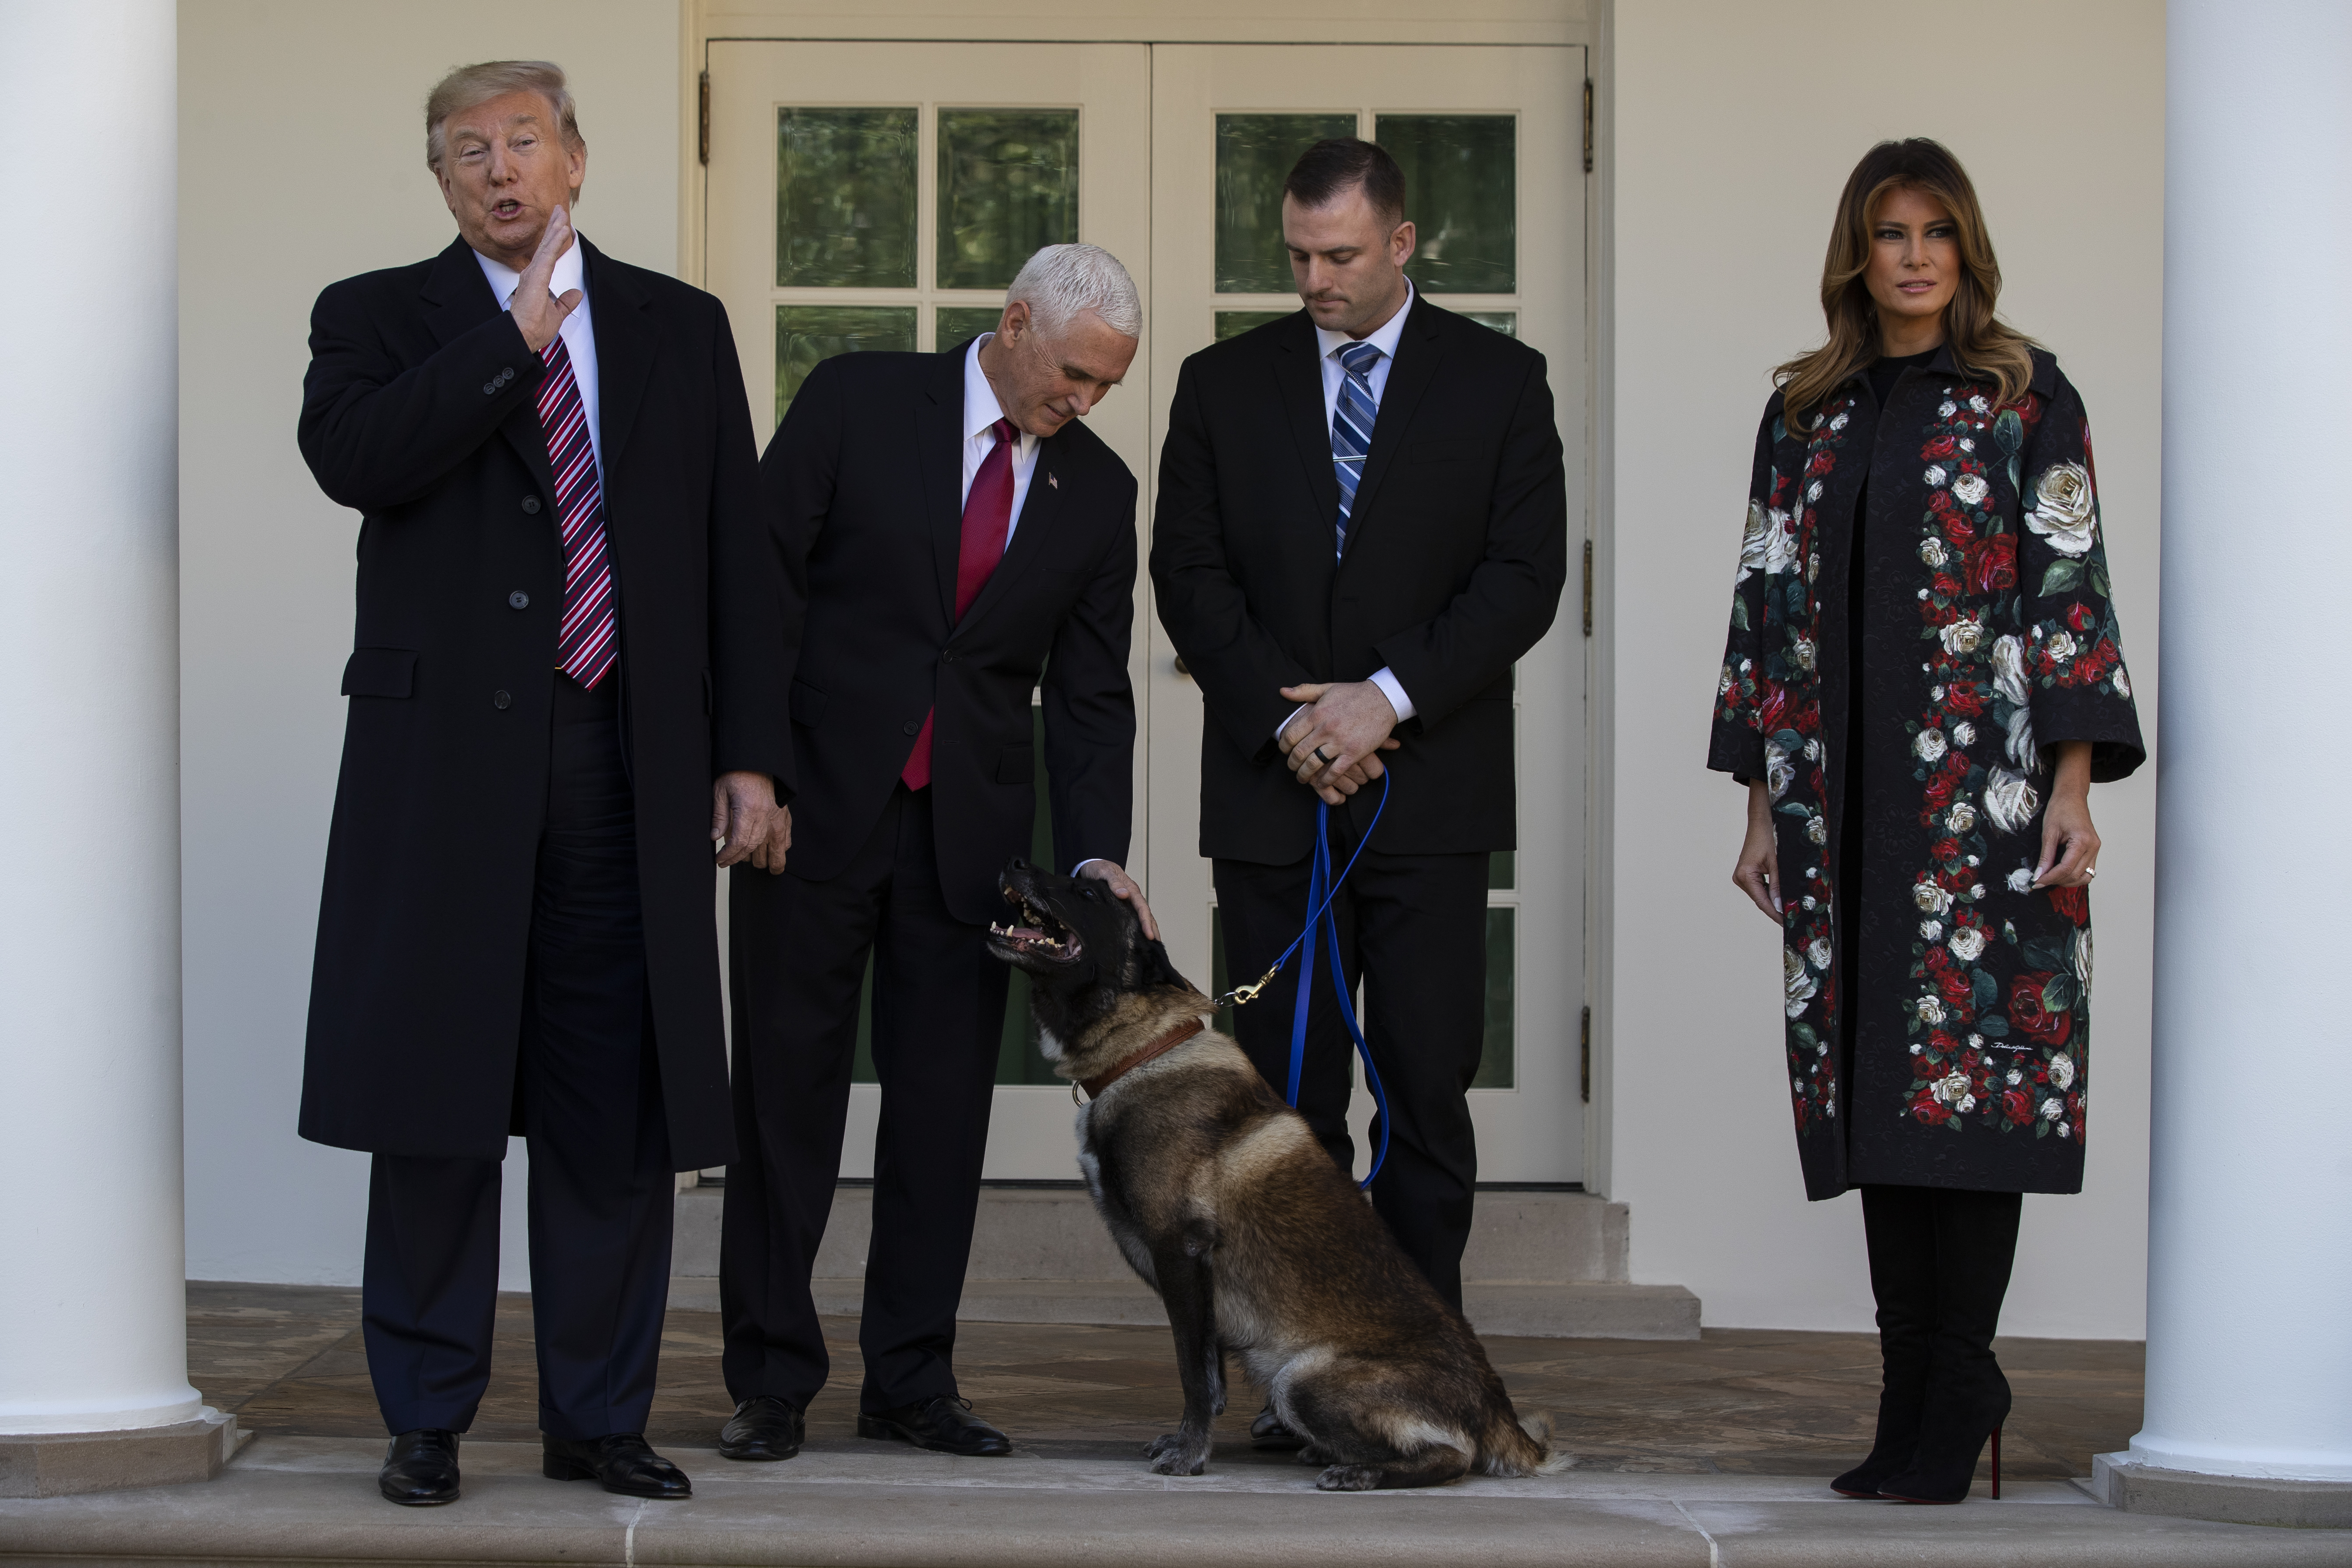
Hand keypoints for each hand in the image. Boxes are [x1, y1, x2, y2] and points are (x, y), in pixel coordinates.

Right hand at [512, 204, 582, 353]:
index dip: (554, 239)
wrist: (523, 336)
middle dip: (554, 226)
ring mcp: (533, 273)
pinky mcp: (536, 276)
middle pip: (546, 245)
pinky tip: (563, 228)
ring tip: (563, 213)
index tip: (560, 225)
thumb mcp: (556, 314)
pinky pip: (549, 254)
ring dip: (556, 228)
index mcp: (537, 279)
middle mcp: (533, 272)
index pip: (547, 254)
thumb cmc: (534, 328)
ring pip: (547, 245)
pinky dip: (556, 240)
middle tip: (560, 209)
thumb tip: (577, 293)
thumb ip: (565, 302)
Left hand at [712, 772, 788, 872]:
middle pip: (754, 848)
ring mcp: (777, 818)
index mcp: (749, 810)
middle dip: (740, 859)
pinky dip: (780, 849)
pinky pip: (786, 839)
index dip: (729, 855)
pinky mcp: (784, 816)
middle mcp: (765, 816)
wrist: (759, 761)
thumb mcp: (721, 791)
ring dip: (767, 861)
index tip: (720, 859)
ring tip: (759, 867)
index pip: (739, 842)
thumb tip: (715, 837)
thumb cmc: (739, 773)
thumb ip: (719, 816)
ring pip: (775, 848)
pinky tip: (774, 853)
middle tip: (729, 862)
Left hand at [1078, 860, 1159, 940]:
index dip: (1146, 921)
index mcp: (1131, 889)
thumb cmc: (1099, 868)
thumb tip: (1124, 894)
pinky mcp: (1123, 905)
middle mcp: (1132, 896)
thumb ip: (1113, 882)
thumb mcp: (1104, 873)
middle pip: (1147, 914)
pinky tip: (1139, 935)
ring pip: (1142, 916)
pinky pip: (1134, 916)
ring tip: (1153, 944)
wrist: (1093, 865)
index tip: (1149, 934)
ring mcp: (1129, 901)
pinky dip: (1139, 926)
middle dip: (1152, 928)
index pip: (1142, 907)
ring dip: (1149, 928)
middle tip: (1156, 944)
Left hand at [1277, 682, 1402, 802]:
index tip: (1284, 751)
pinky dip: (1325, 780)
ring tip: (1303, 778)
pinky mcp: (1354, 752)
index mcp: (1317, 714)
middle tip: (1292, 767)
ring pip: (1314, 764)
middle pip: (1299, 753)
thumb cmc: (1355, 694)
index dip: (1283, 747)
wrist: (1383, 699)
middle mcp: (1325, 729)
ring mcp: (1340, 742)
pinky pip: (1335, 772)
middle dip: (1292, 764)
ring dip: (1305, 775)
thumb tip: (1283, 691)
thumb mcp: (1327, 688)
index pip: (1290, 735)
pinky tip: (1321, 783)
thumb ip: (1304, 691)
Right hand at [1732, 779, 1780, 919]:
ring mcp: (1741, 877)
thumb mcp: (1776, 864)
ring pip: (1759, 895)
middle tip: (1790, 919)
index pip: (1762, 901)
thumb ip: (1778, 885)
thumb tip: (1780, 906)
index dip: (1774, 914)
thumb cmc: (1768, 839)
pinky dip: (1769, 893)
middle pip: (1760, 899)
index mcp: (1745, 876)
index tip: (1786, 923)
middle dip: (1774, 909)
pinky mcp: (1746, 874)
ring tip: (1787, 910)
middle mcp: (1740, 878)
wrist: (1760, 823)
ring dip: (1772, 902)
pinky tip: (1779, 898)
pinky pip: (1759, 888)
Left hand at [2033, 741, 2098, 887]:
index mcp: (2082, 841)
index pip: (2066, 869)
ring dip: (2067, 881)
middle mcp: (2093, 847)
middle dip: (2057, 881)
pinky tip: (2060, 872)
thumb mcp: (2048, 832)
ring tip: (2050, 877)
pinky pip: (2087, 870)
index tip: (2037, 882)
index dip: (2050, 878)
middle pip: (2076, 875)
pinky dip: (2074, 875)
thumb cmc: (2060, 809)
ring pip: (2084, 877)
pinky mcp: (2094, 850)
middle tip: (2040, 881)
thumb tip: (2039, 875)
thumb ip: (2045, 856)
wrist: (2072, 797)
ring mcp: (2096, 849)